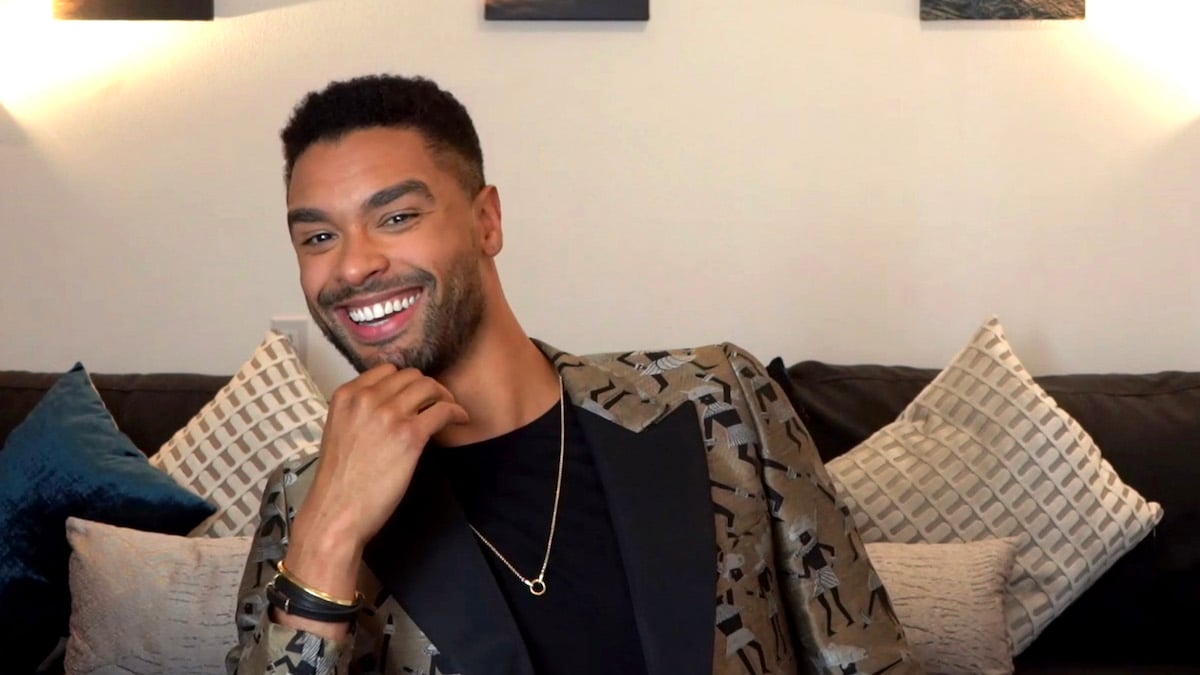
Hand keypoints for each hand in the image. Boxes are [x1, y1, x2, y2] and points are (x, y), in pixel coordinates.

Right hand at [274, 365, 467, 636]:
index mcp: (346, 396)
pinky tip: (460, 419)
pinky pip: (443, 410)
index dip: (405, 381)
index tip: (415, 394)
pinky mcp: (409, 434)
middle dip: (427, 388)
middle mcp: (366, 399)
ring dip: (444, 396)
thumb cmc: (339, 481)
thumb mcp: (340, 431)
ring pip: (429, 387)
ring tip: (450, 410)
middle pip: (411, 376)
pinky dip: (456, 412)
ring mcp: (388, 414)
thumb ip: (361, 412)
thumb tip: (391, 404)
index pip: (386, 370)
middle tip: (437, 402)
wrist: (337, 512)